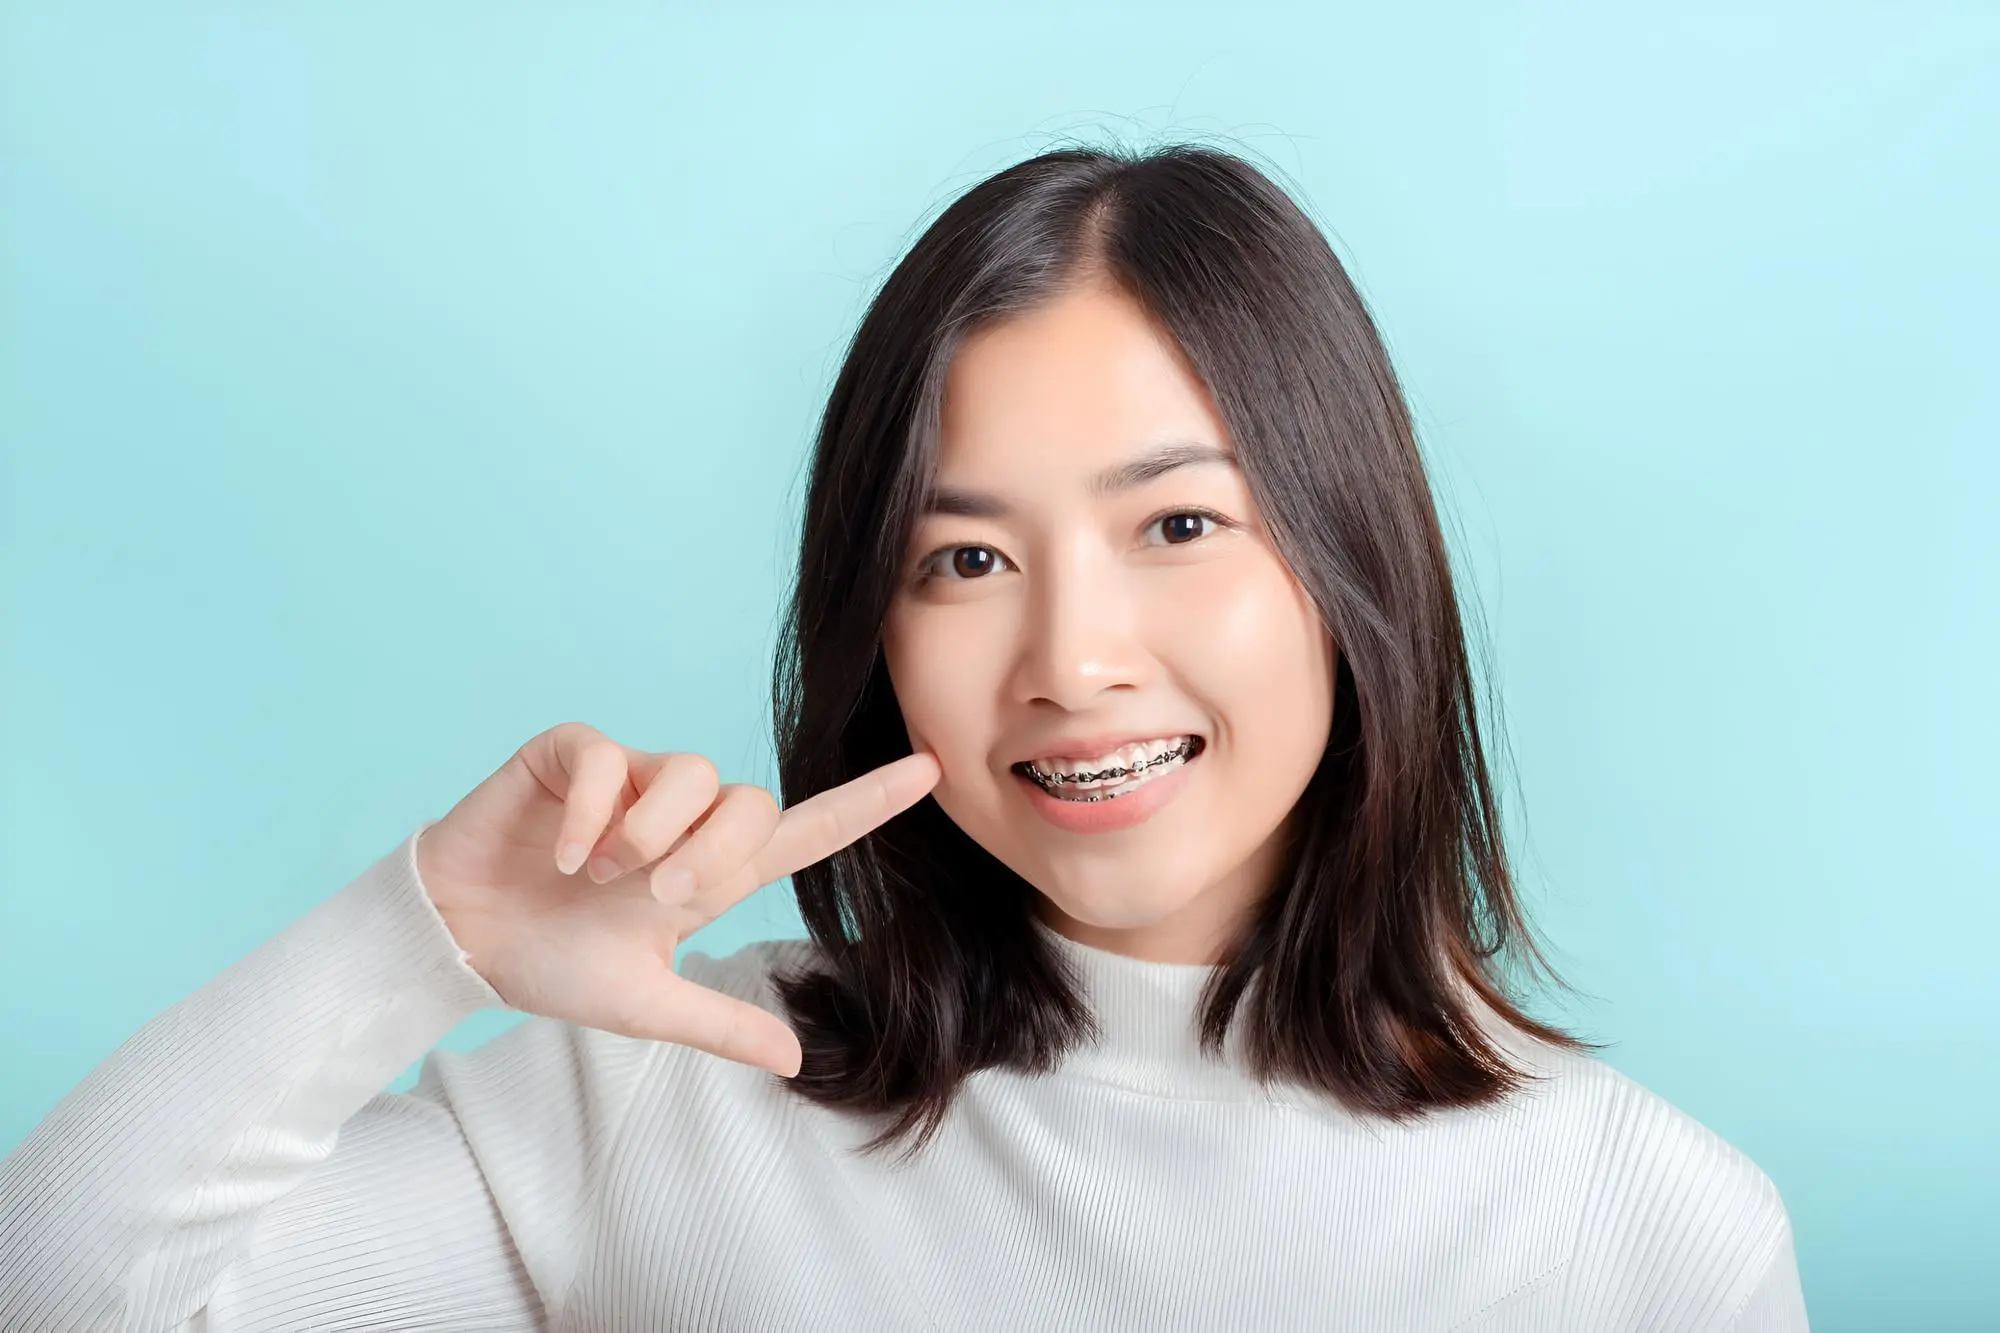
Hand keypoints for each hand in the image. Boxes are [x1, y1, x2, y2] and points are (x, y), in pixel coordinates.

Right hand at [414, 721, 939, 1077]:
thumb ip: (717, 1024)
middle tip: (657, 896)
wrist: (459, 940)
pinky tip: (560, 854)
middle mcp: (677, 817)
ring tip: (601, 874)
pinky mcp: (569, 755)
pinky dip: (589, 813)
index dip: (865, 805)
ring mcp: (626, 781)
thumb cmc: (551, 962)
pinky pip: (606, 759)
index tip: (930, 771)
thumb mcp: (643, 1003)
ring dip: (651, 832)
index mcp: (704, 872)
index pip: (801, 835)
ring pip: (689, 770)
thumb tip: (797, 1059)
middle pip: (750, 800)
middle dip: (714, 852)